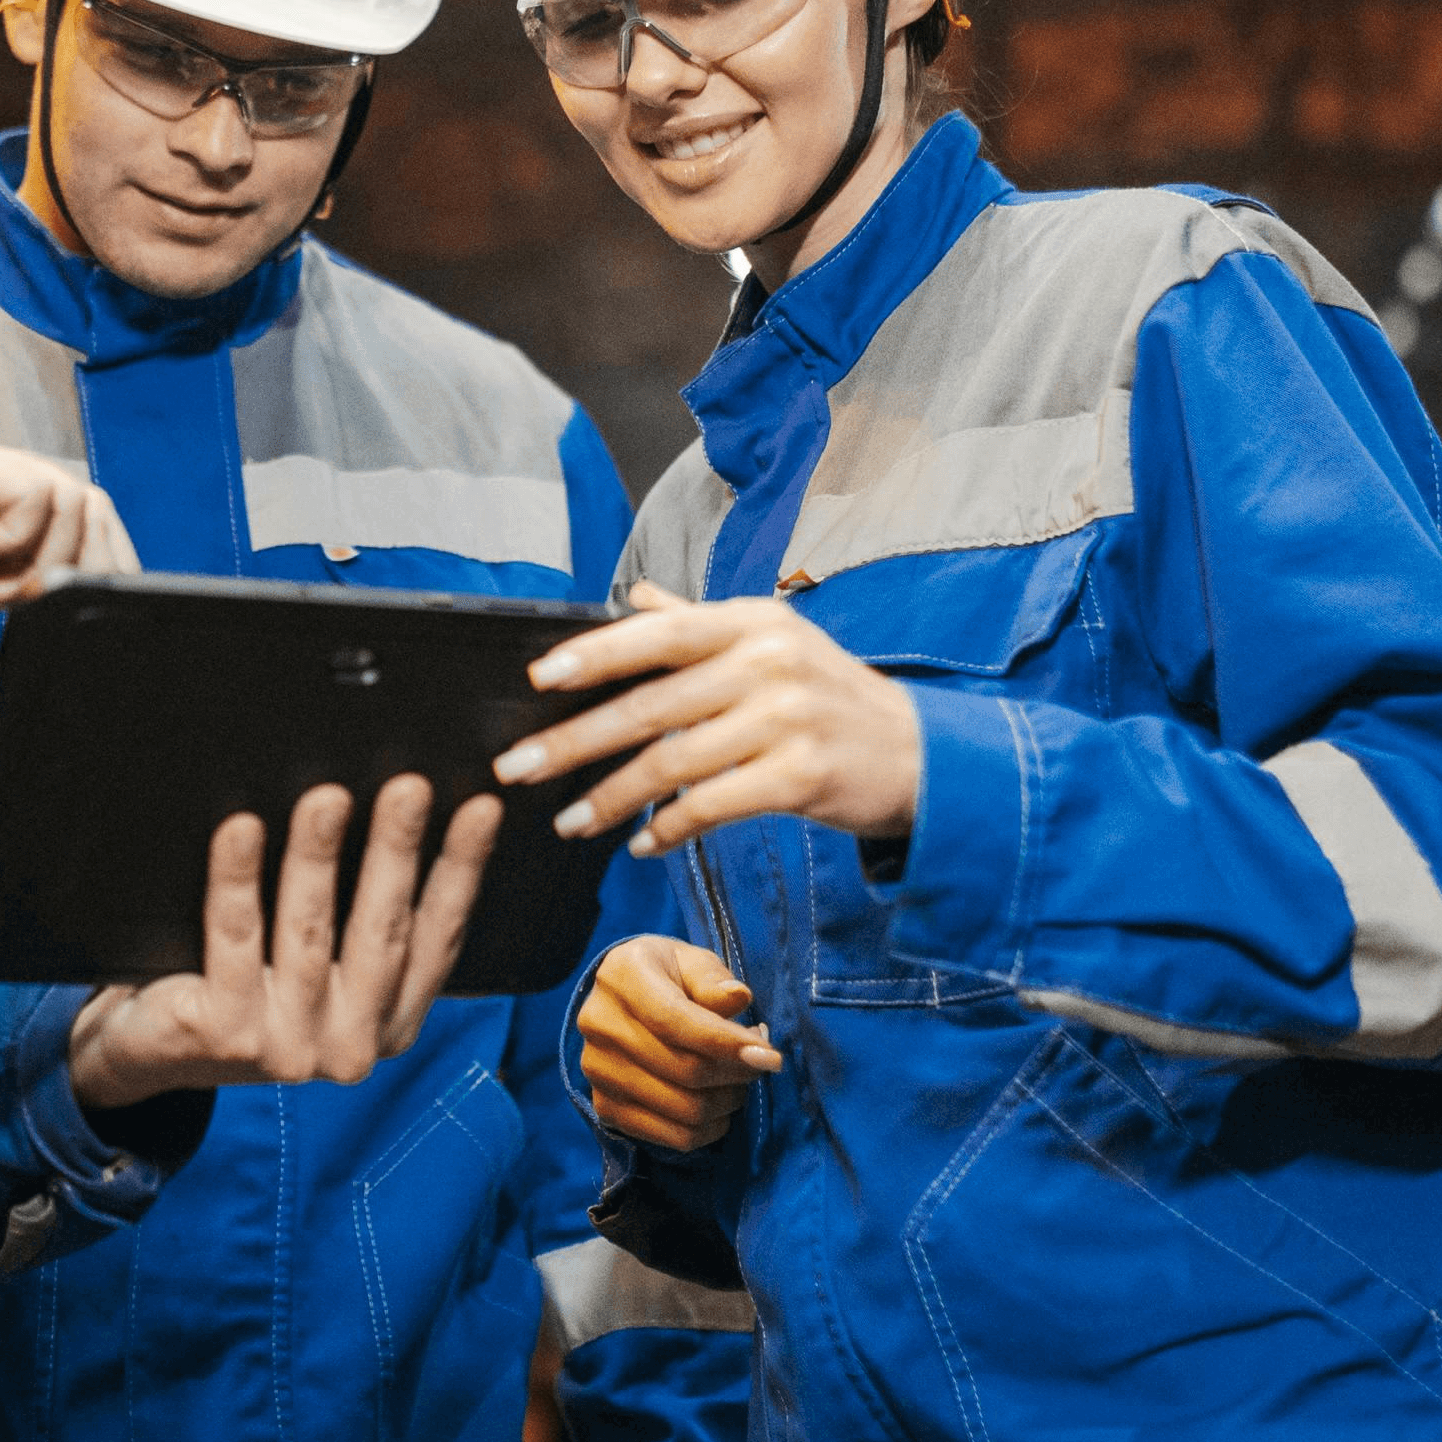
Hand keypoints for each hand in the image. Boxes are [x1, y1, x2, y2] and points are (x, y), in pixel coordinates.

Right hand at [0, 426, 136, 654]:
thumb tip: (56, 593)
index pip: (71, 510)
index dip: (94, 561)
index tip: (71, 607)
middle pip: (83, 498)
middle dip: (83, 562)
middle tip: (32, 602)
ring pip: (68, 495)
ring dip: (40, 557)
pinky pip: (32, 494)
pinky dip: (14, 542)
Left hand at [66, 776, 504, 1111]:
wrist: (153, 1049)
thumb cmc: (249, 985)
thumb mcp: (323, 965)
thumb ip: (359, 918)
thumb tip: (395, 811)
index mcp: (390, 1023)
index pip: (437, 937)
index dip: (461, 870)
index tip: (481, 809)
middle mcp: (350, 1044)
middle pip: (380, 931)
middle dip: (396, 851)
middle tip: (409, 788)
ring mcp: (288, 1047)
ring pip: (309, 931)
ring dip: (318, 856)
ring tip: (326, 797)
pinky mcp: (225, 1034)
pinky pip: (234, 939)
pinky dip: (238, 879)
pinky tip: (240, 830)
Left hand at [494, 582, 922, 856]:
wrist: (923, 754)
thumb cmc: (830, 697)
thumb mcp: (773, 642)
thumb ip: (700, 623)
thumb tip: (635, 598)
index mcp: (751, 622)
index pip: (658, 632)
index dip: (594, 654)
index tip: (537, 678)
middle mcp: (767, 662)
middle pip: (650, 704)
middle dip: (574, 740)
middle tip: (518, 766)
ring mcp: (788, 719)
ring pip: (673, 761)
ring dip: (611, 796)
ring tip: (567, 820)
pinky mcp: (802, 776)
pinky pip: (712, 805)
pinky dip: (668, 827)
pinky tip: (638, 843)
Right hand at [579, 935, 778, 1151]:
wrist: (621, 999)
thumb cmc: (667, 976)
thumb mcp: (691, 962)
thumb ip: (714, 980)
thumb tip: (739, 999)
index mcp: (622, 977)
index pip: (675, 1020)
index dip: (727, 1043)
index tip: (771, 1057)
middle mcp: (600, 1024)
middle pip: (685, 1070)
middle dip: (737, 1073)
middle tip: (758, 1063)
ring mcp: (598, 1070)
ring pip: (684, 1109)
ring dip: (727, 1102)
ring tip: (738, 1080)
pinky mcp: (606, 1106)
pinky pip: (673, 1137)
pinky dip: (710, 1129)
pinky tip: (718, 1104)